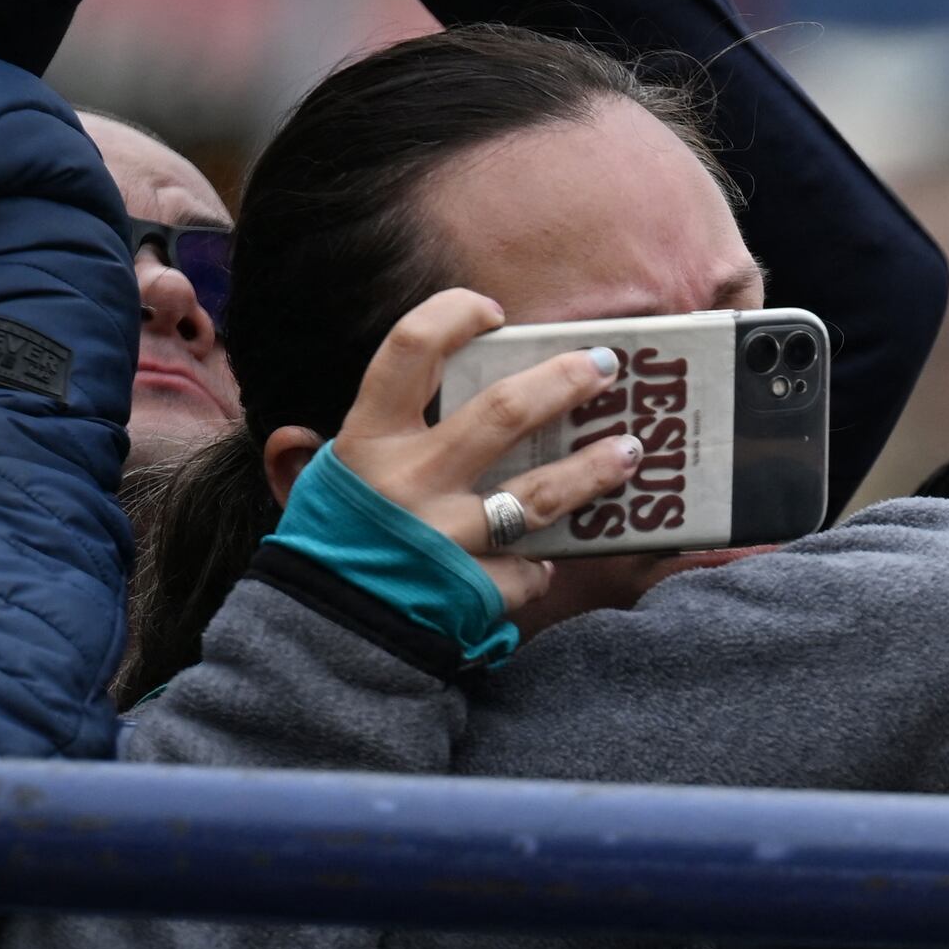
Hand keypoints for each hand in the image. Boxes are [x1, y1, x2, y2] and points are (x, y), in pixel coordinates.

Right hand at [306, 291, 641, 620]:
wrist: (333, 635)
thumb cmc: (334, 546)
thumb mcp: (323, 484)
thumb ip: (335, 445)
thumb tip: (316, 420)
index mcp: (368, 440)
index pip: (409, 349)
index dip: (454, 316)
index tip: (494, 313)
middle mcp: (409, 481)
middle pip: (502, 412)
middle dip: (563, 382)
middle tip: (605, 367)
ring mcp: (448, 537)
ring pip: (542, 494)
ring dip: (595, 469)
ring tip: (632, 450)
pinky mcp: (478, 588)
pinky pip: (530, 569)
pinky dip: (540, 566)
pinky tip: (550, 561)